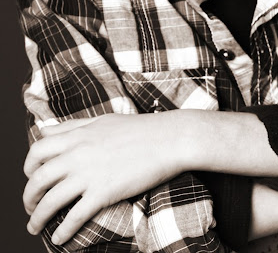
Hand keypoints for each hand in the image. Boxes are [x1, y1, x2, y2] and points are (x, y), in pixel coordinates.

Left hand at [23, 112, 187, 244]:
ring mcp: (89, 173)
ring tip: (35, 226)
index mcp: (78, 135)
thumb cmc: (141, 128)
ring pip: (50, 199)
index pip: (38, 148)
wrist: (168, 138)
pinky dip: (62, 231)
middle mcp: (78, 153)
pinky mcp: (103, 192)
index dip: (29, 165)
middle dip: (28, 196)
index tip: (32, 175)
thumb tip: (53, 131)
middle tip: (30, 205)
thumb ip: (76, 126)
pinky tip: (59, 238)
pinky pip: (74, 216)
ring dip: (37, 217)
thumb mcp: (103, 120)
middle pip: (37, 177)